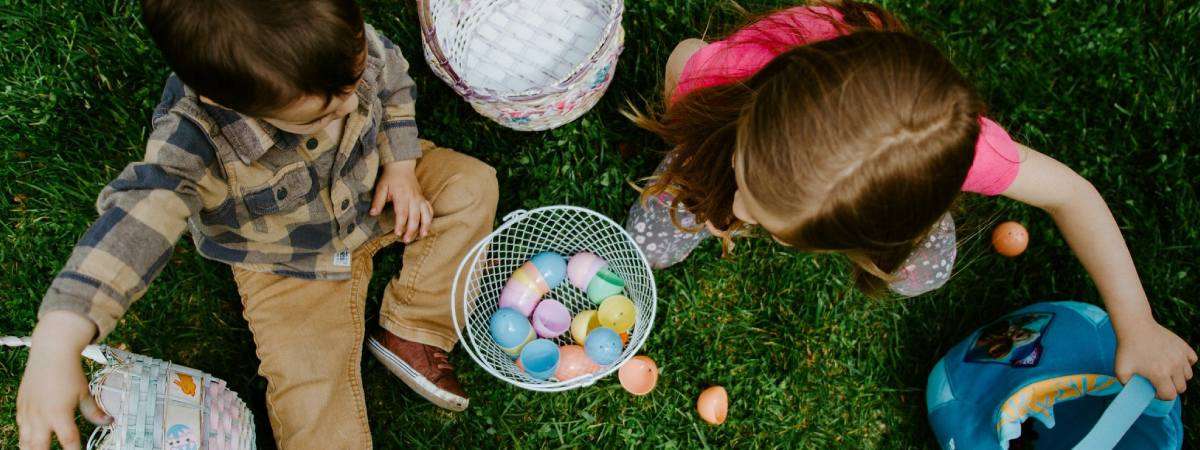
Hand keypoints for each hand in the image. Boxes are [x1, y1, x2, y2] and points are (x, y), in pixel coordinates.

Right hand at [18, 312, 110, 449]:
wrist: (50, 353)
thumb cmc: (70, 373)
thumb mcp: (85, 392)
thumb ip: (94, 411)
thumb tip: (108, 421)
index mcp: (59, 414)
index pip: (69, 441)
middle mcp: (41, 416)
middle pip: (40, 447)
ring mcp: (28, 412)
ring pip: (25, 441)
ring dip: (31, 449)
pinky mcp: (21, 406)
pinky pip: (20, 428)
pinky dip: (24, 438)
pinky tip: (30, 441)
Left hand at [371, 160, 430, 242]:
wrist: (401, 166)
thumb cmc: (390, 177)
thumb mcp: (381, 187)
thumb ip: (378, 201)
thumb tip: (373, 213)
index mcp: (402, 195)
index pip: (402, 213)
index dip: (400, 224)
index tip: (397, 233)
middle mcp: (413, 198)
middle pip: (415, 217)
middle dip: (412, 230)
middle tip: (406, 240)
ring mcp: (419, 198)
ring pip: (426, 214)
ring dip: (425, 225)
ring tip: (422, 236)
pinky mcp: (423, 198)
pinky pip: (429, 209)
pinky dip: (430, 218)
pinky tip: (427, 226)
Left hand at [1114, 318, 1196, 399]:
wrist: (1135, 326)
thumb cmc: (1127, 348)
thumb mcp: (1120, 370)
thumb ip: (1127, 385)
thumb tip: (1134, 392)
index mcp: (1160, 374)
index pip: (1170, 395)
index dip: (1161, 395)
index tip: (1154, 389)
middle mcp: (1174, 366)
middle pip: (1181, 387)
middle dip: (1170, 388)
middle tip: (1159, 381)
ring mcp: (1181, 356)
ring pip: (1188, 375)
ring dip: (1178, 376)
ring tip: (1166, 371)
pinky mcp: (1184, 347)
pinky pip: (1192, 360)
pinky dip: (1186, 363)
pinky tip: (1174, 361)